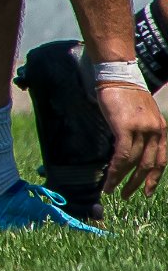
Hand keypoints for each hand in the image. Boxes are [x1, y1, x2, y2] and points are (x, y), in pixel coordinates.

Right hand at [100, 82, 166, 198]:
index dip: (154, 179)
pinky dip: (115, 170)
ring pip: (133, 163)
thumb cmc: (125, 93)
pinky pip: (121, 155)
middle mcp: (155, 131)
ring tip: (112, 190)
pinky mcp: (125, 128)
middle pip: (148, 165)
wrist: (117, 75)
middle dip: (138, 184)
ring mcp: (141, 130)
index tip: (147, 192)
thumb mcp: (141, 114)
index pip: (161, 161)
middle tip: (127, 195)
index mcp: (161, 129)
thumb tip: (130, 151)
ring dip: (122, 180)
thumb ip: (140, 132)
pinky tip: (109, 178)